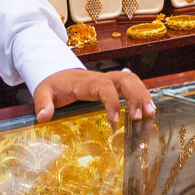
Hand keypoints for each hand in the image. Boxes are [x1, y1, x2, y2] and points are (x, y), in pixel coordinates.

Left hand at [33, 66, 155, 123]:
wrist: (58, 74)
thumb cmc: (54, 84)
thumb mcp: (43, 92)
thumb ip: (43, 103)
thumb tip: (44, 117)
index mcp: (86, 82)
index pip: (104, 86)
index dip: (112, 101)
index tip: (115, 120)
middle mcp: (102, 78)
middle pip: (125, 79)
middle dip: (136, 95)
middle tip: (143, 115)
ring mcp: (110, 81)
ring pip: (132, 81)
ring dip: (143, 95)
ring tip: (151, 113)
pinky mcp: (114, 86)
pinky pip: (132, 86)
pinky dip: (142, 96)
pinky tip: (148, 111)